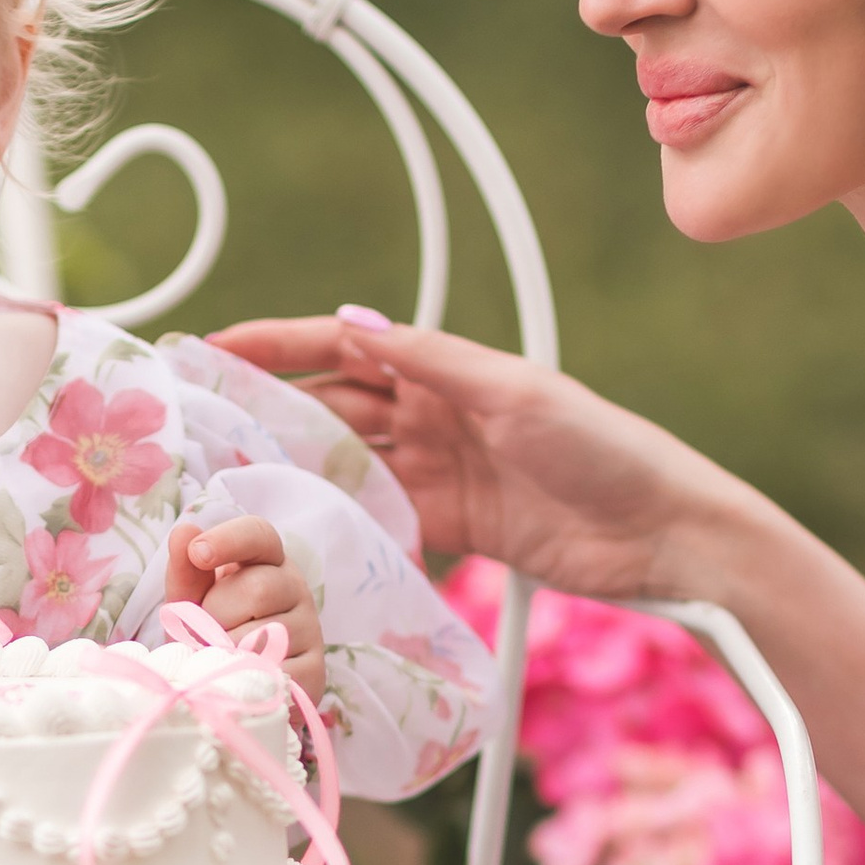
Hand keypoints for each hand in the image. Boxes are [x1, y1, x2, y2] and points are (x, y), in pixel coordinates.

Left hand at [163, 512, 325, 702]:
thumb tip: (183, 531)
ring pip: (264, 634)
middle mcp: (294, 587)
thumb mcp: (191, 603)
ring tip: (220, 657)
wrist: (232, 686)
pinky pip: (275, 669)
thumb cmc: (211, 633)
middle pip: (258, 589)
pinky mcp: (315, 669)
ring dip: (227, 650)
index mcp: (265, 561)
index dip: (229, 540)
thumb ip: (186, 572)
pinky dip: (246, 676)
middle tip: (206, 632)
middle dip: (218, 615)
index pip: (258, 535)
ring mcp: (309, 628)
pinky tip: (239, 677)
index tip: (197, 553)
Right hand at [207, 311, 731, 600]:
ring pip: (349, 467)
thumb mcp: (515, 393)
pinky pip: (384, 525)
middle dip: (269, 411)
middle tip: (201, 427)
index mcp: (446, 371)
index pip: (344, 350)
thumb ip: (433, 362)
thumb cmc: (604, 448)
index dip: (280, 346)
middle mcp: (435, 417)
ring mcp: (441, 475)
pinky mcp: (456, 528)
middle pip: (334, 409)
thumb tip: (354, 323)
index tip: (215, 349)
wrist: (663, 531)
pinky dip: (346, 530)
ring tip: (232, 485)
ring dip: (296, 472)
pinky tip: (302, 541)